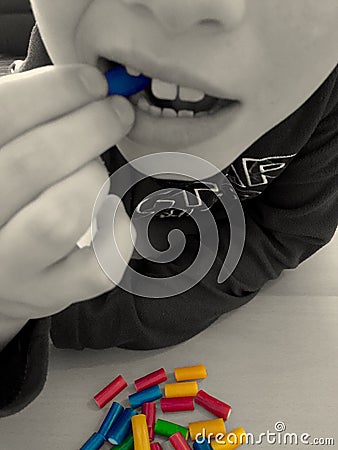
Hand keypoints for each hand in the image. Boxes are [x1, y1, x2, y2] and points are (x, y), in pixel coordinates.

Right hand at [0, 64, 135, 325]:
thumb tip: (86, 85)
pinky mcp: (49, 294)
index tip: (93, 82)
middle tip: (116, 112)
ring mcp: (11, 267)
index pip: (2, 118)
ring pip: (60, 218)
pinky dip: (118, 233)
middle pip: (33, 164)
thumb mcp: (2, 151)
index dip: (53, 92)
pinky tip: (112, 214)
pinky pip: (98, 268)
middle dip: (89, 127)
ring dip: (93, 180)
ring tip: (97, 171)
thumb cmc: (4, 196)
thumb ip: (26, 119)